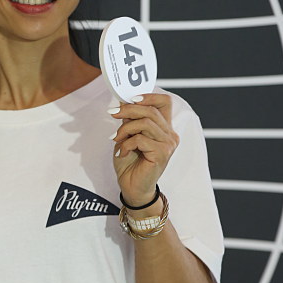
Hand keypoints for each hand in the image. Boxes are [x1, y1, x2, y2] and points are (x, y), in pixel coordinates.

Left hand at [109, 93, 178, 207]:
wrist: (132, 187)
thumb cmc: (130, 163)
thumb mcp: (127, 136)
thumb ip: (130, 120)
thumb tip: (123, 102)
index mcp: (164, 127)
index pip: (164, 102)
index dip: (148, 96)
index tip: (129, 99)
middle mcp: (169, 134)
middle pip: (151, 110)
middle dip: (128, 109)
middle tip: (113, 113)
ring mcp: (168, 144)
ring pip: (145, 123)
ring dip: (125, 129)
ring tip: (116, 139)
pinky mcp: (162, 153)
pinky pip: (140, 139)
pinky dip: (126, 144)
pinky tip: (122, 152)